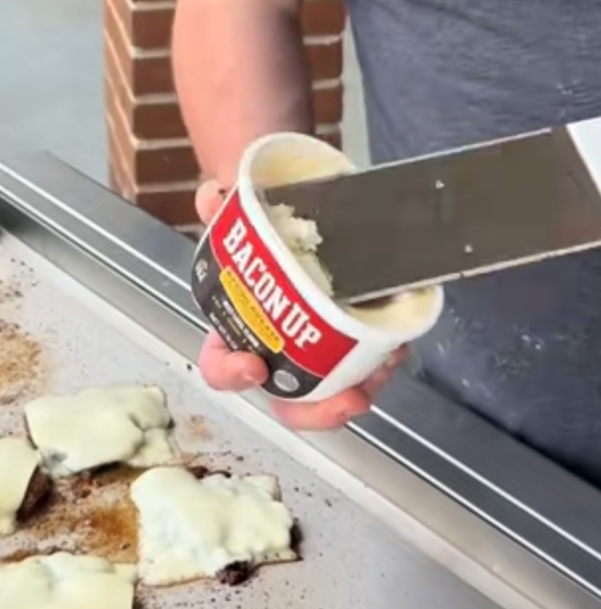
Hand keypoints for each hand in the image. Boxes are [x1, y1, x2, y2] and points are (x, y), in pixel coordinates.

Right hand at [194, 179, 402, 432]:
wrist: (306, 208)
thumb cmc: (268, 223)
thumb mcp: (246, 206)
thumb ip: (225, 201)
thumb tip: (213, 198)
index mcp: (239, 326)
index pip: (221, 364)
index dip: (231, 373)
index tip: (252, 366)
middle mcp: (277, 347)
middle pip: (287, 399)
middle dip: (314, 410)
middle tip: (344, 401)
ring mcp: (318, 347)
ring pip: (333, 388)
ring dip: (359, 387)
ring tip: (383, 363)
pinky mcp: (356, 338)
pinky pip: (367, 363)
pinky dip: (381, 360)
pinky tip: (396, 344)